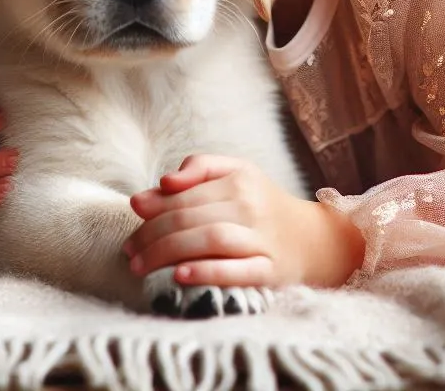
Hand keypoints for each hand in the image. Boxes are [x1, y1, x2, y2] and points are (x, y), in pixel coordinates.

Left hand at [124, 154, 364, 288]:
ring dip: (167, 253)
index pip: (184, 194)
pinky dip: (206, 272)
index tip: (132, 223)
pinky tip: (179, 276)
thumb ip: (200, 168)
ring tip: (140, 266)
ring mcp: (262, 240)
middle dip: (152, 235)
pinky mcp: (270, 272)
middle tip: (130, 252)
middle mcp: (251, 206)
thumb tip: (161, 182)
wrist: (315, 238)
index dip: (152, 209)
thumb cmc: (264, 204)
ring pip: (208, 240)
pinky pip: (237, 272)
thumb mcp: (238, 173)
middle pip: (190, 217)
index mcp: (240, 179)